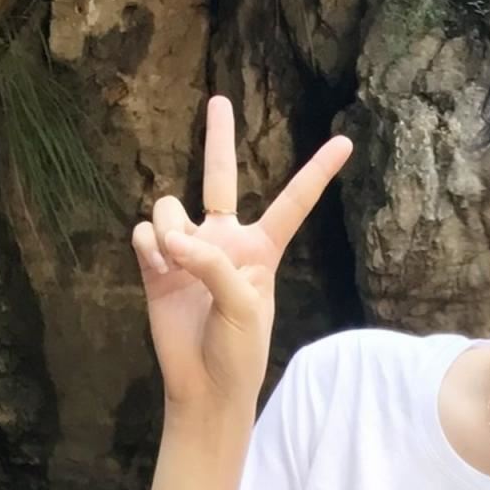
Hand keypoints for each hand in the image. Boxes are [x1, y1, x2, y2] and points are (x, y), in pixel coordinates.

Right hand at [131, 94, 352, 420]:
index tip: (345, 142)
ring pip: (169, 206)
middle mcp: (223, 241)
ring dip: (169, 228)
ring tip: (176, 261)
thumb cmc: (239, 353)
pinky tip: (158, 267)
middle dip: (216, 138)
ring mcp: (187, 250)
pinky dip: (148, 245)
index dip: (317, 172)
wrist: (204, 388)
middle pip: (220, 176)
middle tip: (218, 100)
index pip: (292, 203)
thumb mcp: (243, 306)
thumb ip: (212, 263)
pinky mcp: (155, 266)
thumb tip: (171, 238)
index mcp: (261, 250)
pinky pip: (144, 232)